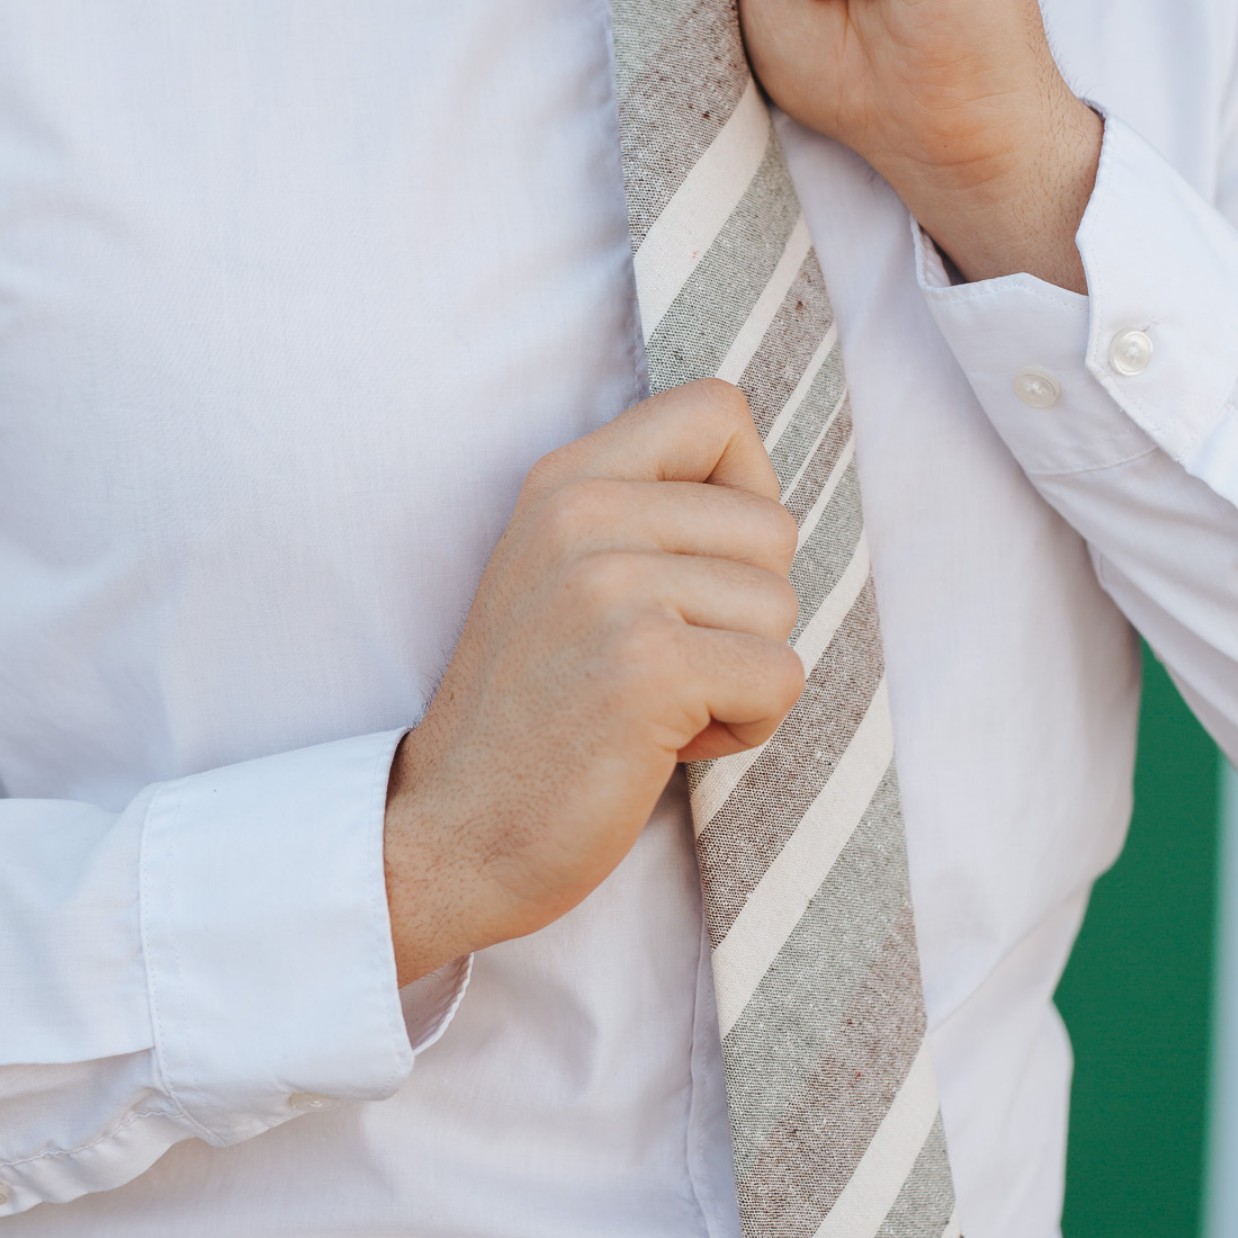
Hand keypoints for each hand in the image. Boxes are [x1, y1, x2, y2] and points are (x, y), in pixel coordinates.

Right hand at [383, 381, 802, 984]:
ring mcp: (611, 586)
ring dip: (743, 676)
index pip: (717, 410)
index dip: (745, 491)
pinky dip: (746, 728)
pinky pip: (779, 677)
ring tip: (657, 707)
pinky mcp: (648, 665)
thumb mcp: (564, 576)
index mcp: (565, 480)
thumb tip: (770, 502)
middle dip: (747, 613)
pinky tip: (666, 745)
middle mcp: (582, 513)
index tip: (698, 569)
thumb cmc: (533, 715)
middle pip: (773, 525)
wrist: (454, 827)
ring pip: (783, 605)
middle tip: (662, 665)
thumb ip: (644, 517)